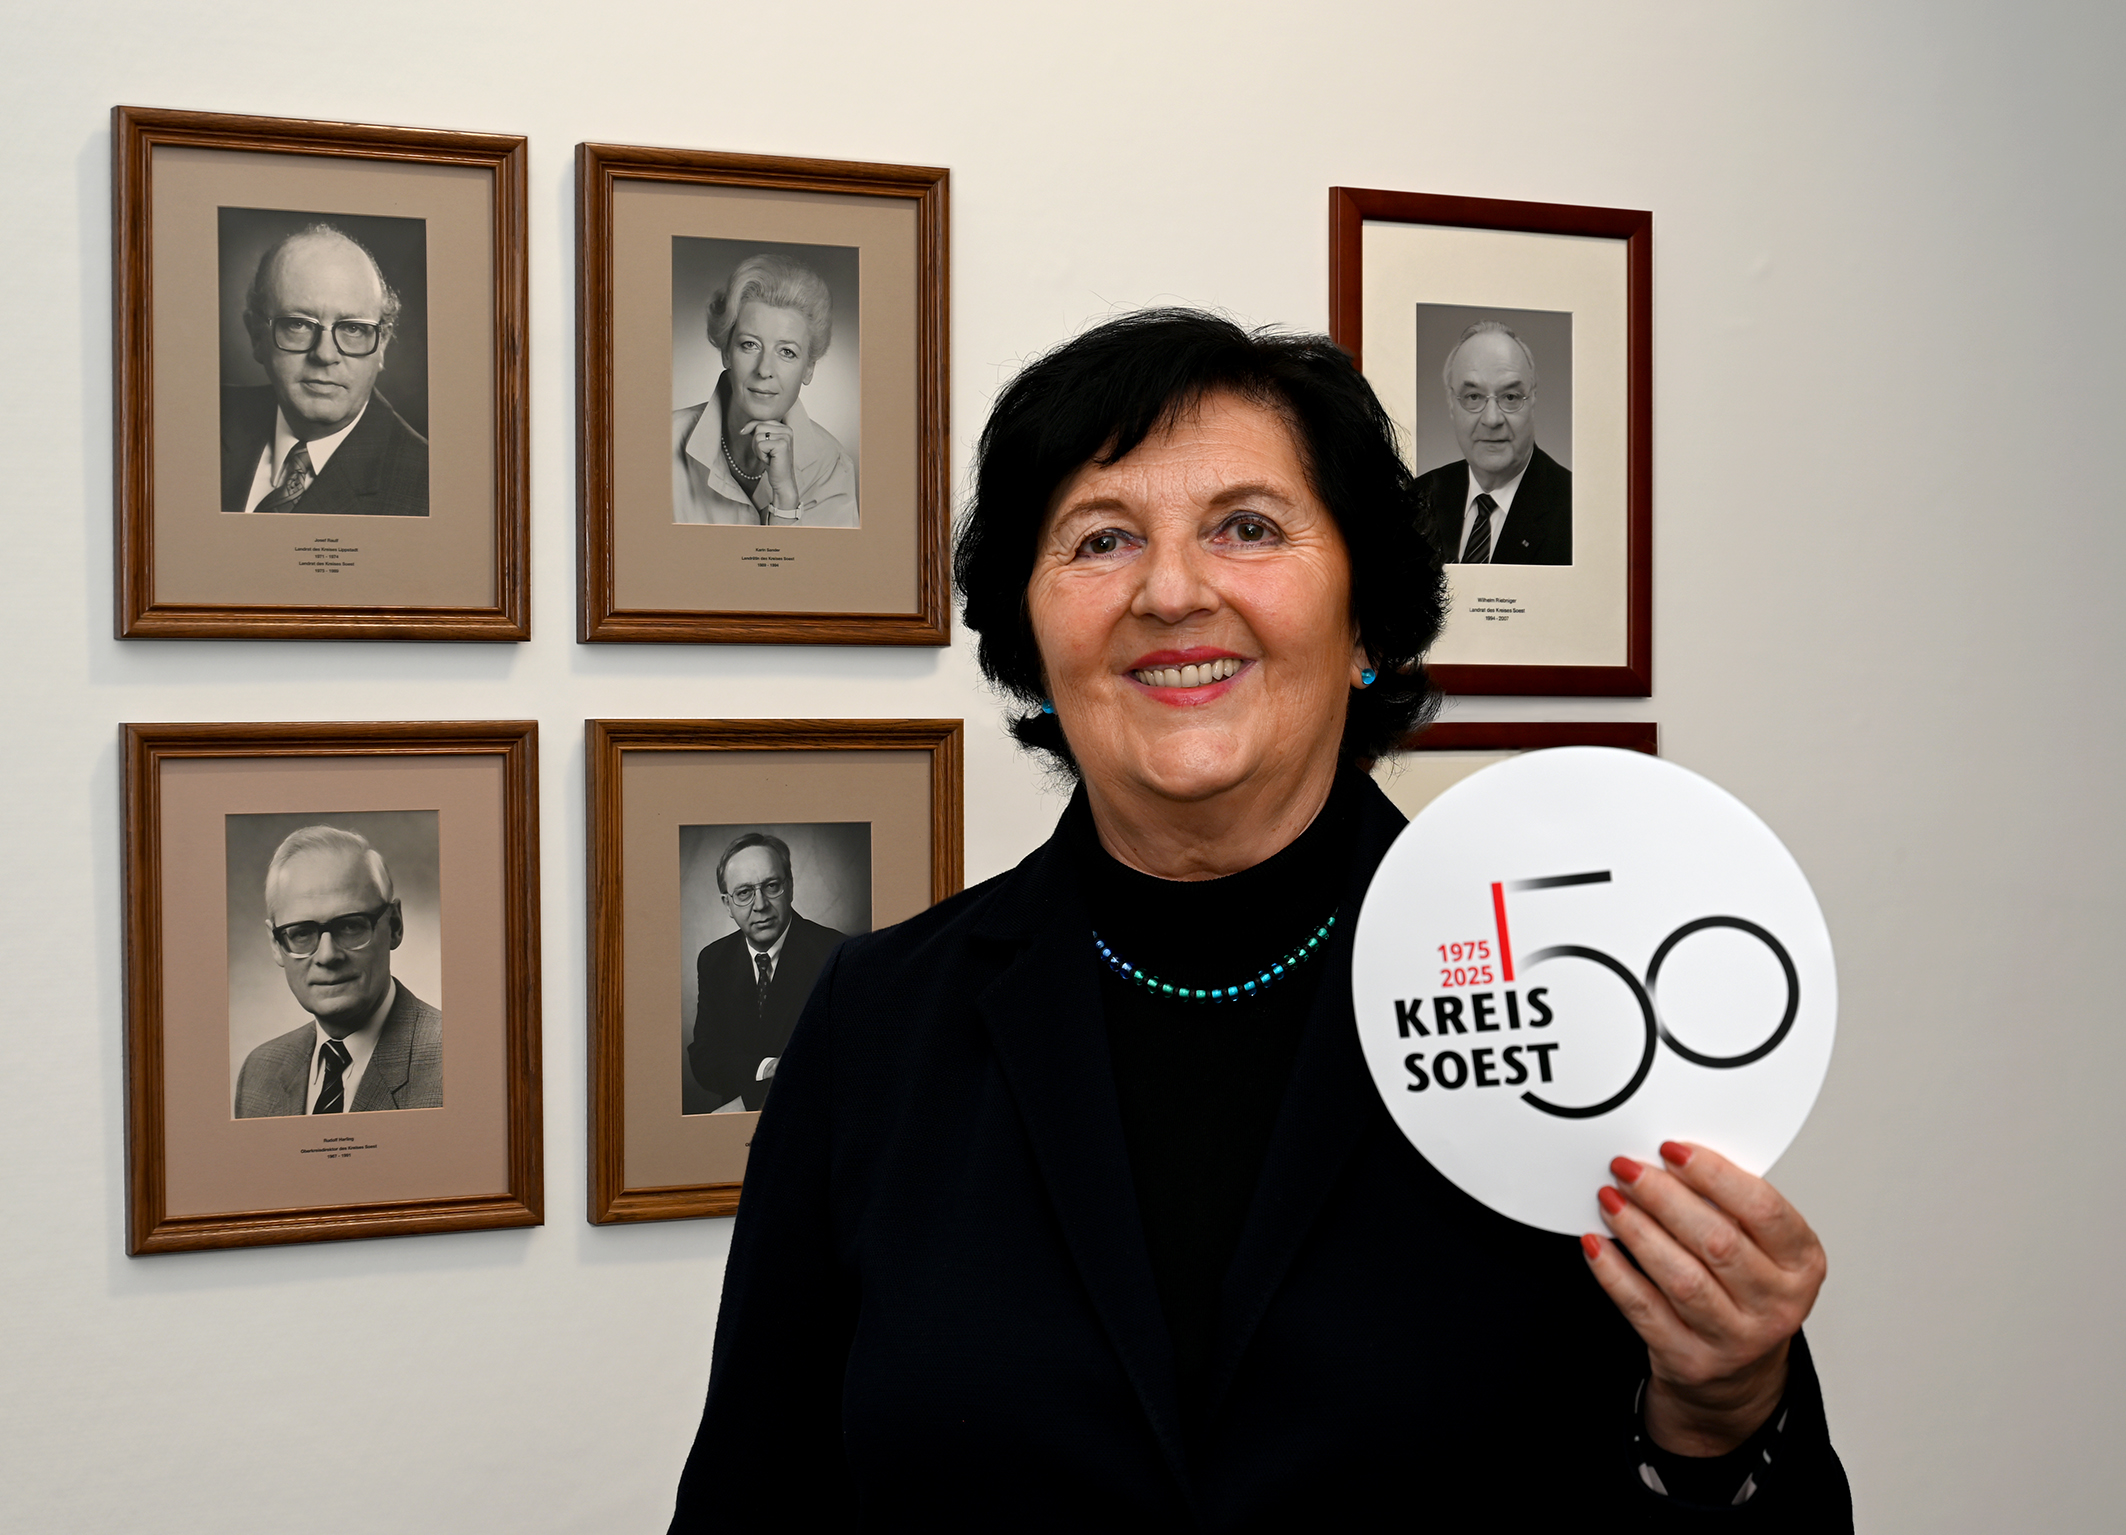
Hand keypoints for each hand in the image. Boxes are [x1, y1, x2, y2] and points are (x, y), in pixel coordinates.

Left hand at [742, 419, 800, 512]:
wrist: (782, 480)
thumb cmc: (773, 462)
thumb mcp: (764, 443)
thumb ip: (756, 432)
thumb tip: (743, 429)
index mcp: (784, 427)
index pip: (760, 421)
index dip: (752, 430)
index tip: (754, 442)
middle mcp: (787, 429)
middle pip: (758, 426)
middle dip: (756, 442)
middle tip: (766, 453)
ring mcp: (785, 436)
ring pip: (758, 435)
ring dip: (758, 449)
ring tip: (768, 456)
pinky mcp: (782, 444)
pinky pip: (760, 445)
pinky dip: (761, 455)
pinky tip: (770, 460)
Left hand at [1583, 1141, 1825, 1456]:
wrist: (1737, 1373)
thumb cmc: (1744, 1289)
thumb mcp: (1760, 1247)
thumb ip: (1728, 1206)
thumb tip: (1667, 1160)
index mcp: (1802, 1264)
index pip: (1763, 1209)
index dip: (1714, 1175)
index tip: (1672, 1149)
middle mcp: (1777, 1306)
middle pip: (1718, 1242)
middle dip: (1664, 1197)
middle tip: (1628, 1169)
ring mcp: (1735, 1340)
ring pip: (1681, 1277)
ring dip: (1637, 1230)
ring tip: (1610, 1198)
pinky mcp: (1690, 1360)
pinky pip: (1644, 1310)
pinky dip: (1614, 1272)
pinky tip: (1595, 1244)